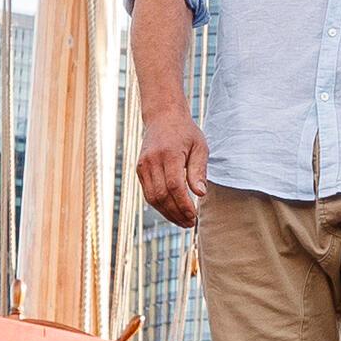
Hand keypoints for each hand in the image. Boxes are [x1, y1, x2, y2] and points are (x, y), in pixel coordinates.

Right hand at [137, 107, 208, 227]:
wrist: (163, 116)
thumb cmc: (185, 132)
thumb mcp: (199, 146)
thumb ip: (199, 170)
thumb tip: (200, 194)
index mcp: (169, 153)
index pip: (174, 186)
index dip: (184, 204)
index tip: (194, 216)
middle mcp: (152, 160)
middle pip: (162, 195)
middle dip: (176, 213)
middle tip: (190, 224)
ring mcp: (143, 165)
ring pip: (152, 198)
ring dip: (167, 213)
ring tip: (183, 222)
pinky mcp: (139, 169)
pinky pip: (148, 193)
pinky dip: (159, 205)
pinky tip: (172, 211)